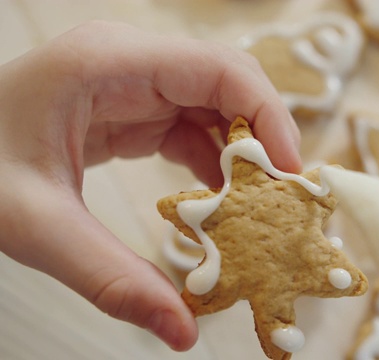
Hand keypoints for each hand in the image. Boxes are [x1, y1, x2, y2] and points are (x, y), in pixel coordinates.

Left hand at [0, 21, 300, 350]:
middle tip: (283, 201)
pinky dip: (217, 167)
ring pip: (219, 109)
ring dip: (245, 158)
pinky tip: (224, 206)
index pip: (220, 70)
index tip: (290, 174)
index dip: (269, 117)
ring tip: (260, 211)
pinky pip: (195, 130)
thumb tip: (182, 331)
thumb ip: (111, 278)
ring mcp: (135, 84)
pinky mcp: (136, 110)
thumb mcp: (36, 225)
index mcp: (109, 63)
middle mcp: (131, 63)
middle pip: (229, 86)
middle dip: (264, 141)